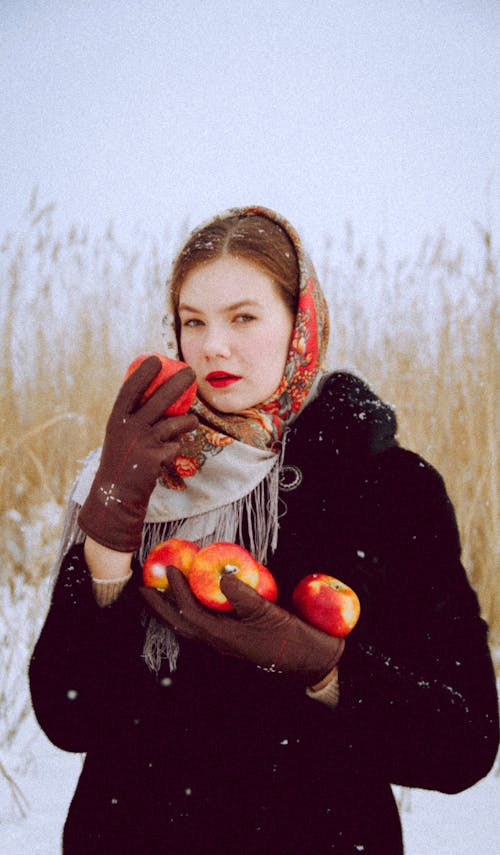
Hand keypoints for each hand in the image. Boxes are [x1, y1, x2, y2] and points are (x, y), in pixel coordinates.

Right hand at [78, 356, 197, 551]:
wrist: (116, 494)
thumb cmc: (123, 460)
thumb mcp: (122, 435)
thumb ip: (137, 418)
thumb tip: (162, 396)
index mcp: (117, 419)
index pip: (130, 389)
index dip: (143, 373)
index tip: (156, 359)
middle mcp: (128, 428)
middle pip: (158, 399)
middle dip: (177, 383)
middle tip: (190, 372)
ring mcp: (142, 443)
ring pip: (175, 423)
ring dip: (187, 421)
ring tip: (191, 421)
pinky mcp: (154, 458)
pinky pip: (175, 446)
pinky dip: (176, 449)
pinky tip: (167, 455)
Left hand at [140, 567, 344, 684]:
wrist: (308, 659)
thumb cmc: (290, 637)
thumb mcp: (268, 613)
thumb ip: (244, 596)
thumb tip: (221, 577)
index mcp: (222, 637)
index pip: (190, 612)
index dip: (178, 590)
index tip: (171, 569)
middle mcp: (218, 642)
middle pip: (179, 624)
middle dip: (159, 607)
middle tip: (144, 589)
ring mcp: (224, 642)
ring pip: (188, 626)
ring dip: (172, 610)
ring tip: (161, 593)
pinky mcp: (232, 638)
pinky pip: (202, 624)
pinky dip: (191, 611)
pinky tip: (194, 599)